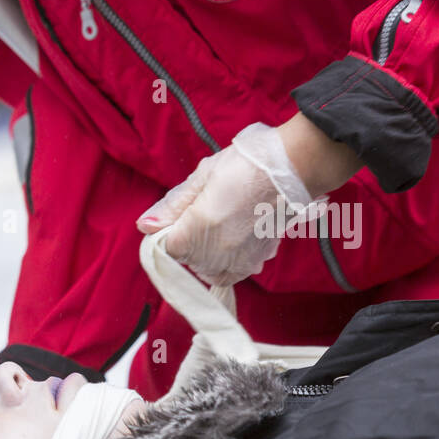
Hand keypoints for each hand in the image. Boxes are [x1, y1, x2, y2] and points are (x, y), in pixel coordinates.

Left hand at [135, 121, 326, 286]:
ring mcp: (238, 260)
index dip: (169, 232)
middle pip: (187, 261)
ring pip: (208, 270)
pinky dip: (226, 263)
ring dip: (206, 255)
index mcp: (196, 230)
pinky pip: (231, 274)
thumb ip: (172, 206)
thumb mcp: (202, 177)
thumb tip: (144, 225)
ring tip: (220, 226)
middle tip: (206, 212)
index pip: (167, 248)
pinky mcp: (257, 261)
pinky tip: (232, 241)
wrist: (293, 167)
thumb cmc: (246, 164)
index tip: (181, 216)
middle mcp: (215, 253)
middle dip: (188, 242)